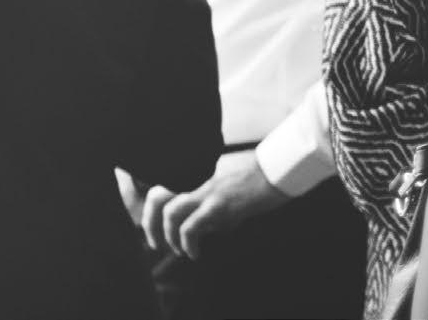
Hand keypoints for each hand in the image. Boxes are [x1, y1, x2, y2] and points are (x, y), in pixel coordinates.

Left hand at [139, 150, 291, 258]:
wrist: (276, 174)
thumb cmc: (254, 185)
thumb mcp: (225, 195)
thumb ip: (209, 209)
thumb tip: (201, 231)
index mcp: (195, 179)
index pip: (160, 189)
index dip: (151, 211)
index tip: (154, 230)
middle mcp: (196, 182)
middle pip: (156, 198)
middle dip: (151, 225)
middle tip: (157, 244)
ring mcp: (206, 192)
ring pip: (170, 213)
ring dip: (170, 237)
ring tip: (180, 250)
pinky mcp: (218, 204)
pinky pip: (191, 226)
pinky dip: (189, 244)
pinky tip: (195, 254)